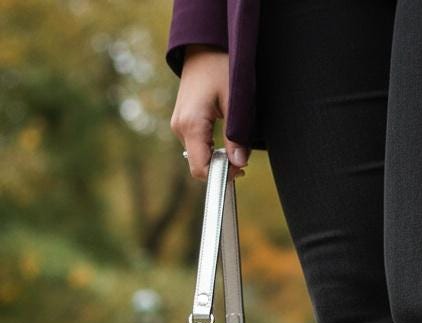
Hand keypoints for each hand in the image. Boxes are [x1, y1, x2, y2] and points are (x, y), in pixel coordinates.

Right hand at [170, 44, 248, 180]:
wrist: (203, 46)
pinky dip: (212, 150)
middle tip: (242, 159)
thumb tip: (239, 163)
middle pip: (198, 165)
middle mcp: (180, 127)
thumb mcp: (235, 102)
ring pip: (198, 157)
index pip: (201, 168)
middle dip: (221, 168)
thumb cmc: (220, 67)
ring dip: (218, 158)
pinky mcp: (182, 122)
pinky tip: (225, 142)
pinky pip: (197, 146)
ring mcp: (178, 125)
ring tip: (236, 147)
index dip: (221, 176)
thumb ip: (236, 135)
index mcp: (191, 124)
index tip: (241, 170)